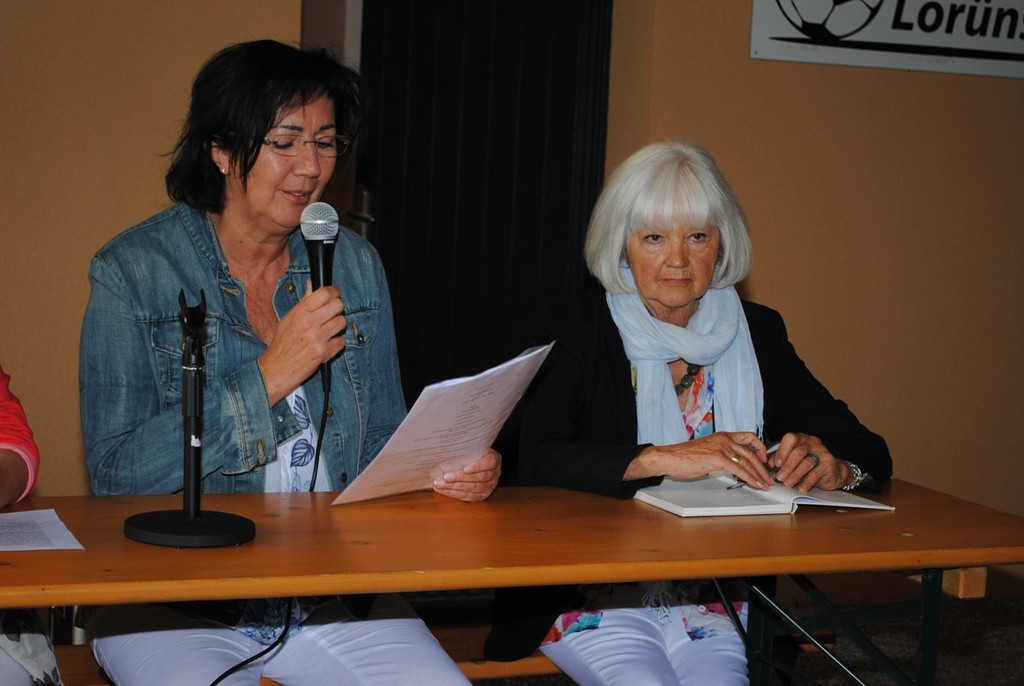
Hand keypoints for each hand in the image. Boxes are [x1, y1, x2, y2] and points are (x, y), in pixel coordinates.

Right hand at [259, 283, 346, 403]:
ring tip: (328, 331)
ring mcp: (317, 337)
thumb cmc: (281, 344)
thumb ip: (303, 302)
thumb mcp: (288, 319)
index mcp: (299, 312)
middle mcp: (309, 322)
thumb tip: (312, 285)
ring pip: (342, 322)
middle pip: (338, 305)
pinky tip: (326, 345)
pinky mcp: (324, 352)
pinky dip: (336, 344)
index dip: (333, 292)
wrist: (276, 369)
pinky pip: (341, 341)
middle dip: (337, 309)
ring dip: (338, 326)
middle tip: (332, 314)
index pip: (324, 293)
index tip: (335, 294)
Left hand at [433, 448, 501, 501]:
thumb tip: (449, 449)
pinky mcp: (481, 496)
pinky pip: (467, 497)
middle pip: (478, 478)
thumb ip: (467, 449)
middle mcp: (494, 475)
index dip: (477, 467)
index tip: (465, 468)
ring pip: (471, 488)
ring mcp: (489, 487)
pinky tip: (442, 490)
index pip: (489, 463)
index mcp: (495, 460)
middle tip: (445, 477)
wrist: (479, 462)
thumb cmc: (473, 453)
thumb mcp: (474, 448)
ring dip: (453, 487)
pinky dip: (453, 493)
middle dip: (460, 478)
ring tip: (439, 484)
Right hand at [625, 432, 773, 489]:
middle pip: (751, 452)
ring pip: (748, 461)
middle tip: (768, 477)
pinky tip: (755, 484)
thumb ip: (721, 455)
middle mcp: (724, 438)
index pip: (749, 436)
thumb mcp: (707, 451)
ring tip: (765, 484)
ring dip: (759, 475)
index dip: (760, 448)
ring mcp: (722, 447)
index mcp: (722, 435)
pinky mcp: (718, 458)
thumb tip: (731, 466)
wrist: (670, 457)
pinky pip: (740, 469)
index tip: (764, 459)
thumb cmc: (683, 456)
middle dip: (763, 467)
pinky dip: (750, 478)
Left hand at [769, 433, 849, 491]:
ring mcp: (822, 452)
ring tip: (787, 483)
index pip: (790, 439)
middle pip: (798, 452)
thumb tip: (770, 463)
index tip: (775, 464)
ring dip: (795, 475)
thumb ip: (780, 459)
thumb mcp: (793, 459)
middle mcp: (811, 442)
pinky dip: (807, 482)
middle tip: (779, 477)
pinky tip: (801, 487)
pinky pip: (816, 473)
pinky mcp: (829, 463)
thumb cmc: (809, 463)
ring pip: (806, 463)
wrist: (832, 471)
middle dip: (787, 466)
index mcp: (800, 438)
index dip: (782, 451)